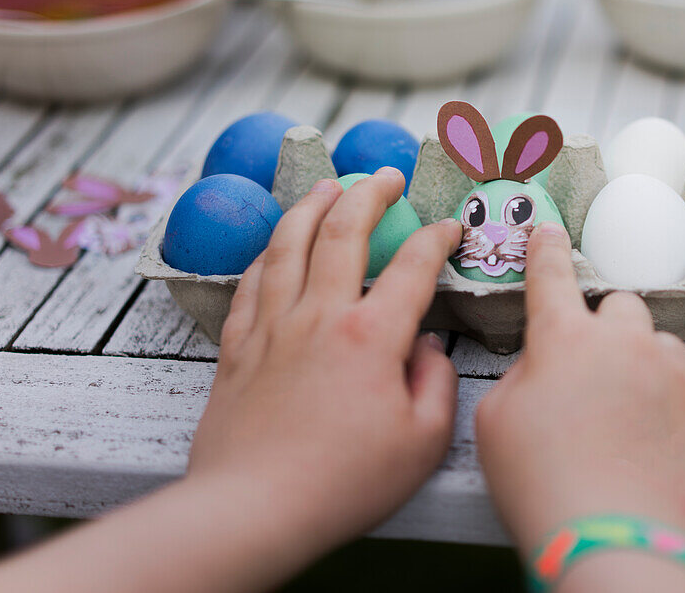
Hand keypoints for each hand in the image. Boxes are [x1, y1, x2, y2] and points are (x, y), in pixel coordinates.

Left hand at [188, 170, 462, 547]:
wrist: (254, 508)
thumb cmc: (343, 483)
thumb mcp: (422, 443)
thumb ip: (436, 384)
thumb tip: (427, 348)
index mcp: (371, 336)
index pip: (412, 266)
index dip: (435, 237)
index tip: (448, 226)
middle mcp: (319, 317)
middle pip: (342, 230)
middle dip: (368, 192)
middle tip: (385, 176)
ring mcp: (272, 327)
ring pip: (287, 244)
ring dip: (310, 205)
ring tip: (326, 184)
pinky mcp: (237, 348)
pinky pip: (249, 283)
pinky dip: (265, 254)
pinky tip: (274, 247)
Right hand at [476, 221, 684, 565]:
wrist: (614, 541)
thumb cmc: (542, 486)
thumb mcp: (496, 424)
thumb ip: (520, 377)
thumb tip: (544, 368)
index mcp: (563, 339)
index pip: (551, 275)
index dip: (546, 251)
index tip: (549, 233)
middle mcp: (623, 341)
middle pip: (619, 304)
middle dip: (605, 329)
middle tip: (592, 374)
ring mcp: (673, 369)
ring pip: (661, 342)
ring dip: (645, 364)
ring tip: (629, 417)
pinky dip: (681, 397)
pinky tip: (663, 431)